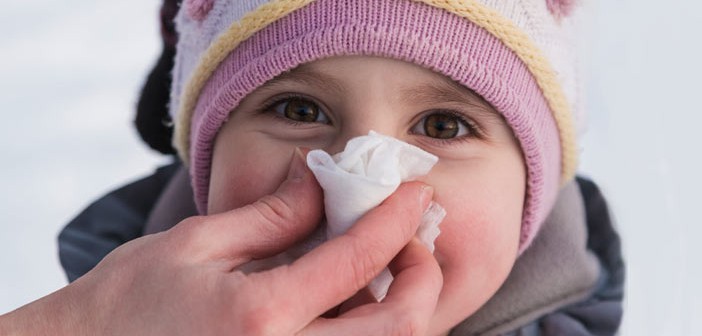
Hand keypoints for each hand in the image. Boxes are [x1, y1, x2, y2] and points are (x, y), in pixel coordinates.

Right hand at [0, 149, 441, 334]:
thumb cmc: (127, 303)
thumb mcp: (195, 244)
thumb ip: (270, 215)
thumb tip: (319, 181)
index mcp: (261, 318)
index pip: (358, 260)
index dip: (396, 218)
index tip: (415, 192)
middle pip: (401, 327)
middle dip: (421, 276)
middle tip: (409, 240)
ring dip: (401, 305)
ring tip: (380, 266)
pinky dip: (368, 329)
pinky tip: (348, 302)